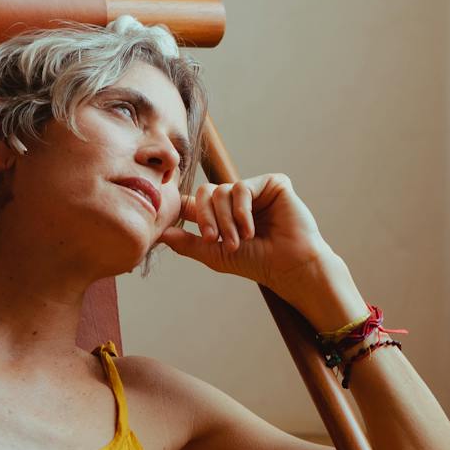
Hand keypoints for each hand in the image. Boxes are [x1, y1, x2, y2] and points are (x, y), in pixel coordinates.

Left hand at [157, 174, 349, 313]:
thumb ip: (187, 243)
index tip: (169, 216)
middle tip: (215, 241)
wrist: (288, 266)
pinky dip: (242, 211)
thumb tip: (160, 233)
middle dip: (206, 218)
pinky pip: (242, 187)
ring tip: (240, 241)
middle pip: (204, 192)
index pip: (195, 201)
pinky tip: (251, 229)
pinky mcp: (272, 183)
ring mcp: (255, 190)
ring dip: (226, 220)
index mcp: (223, 214)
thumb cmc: (257, 263)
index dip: (182, 207)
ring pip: (222, 190)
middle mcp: (237, 199)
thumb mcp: (214, 255)